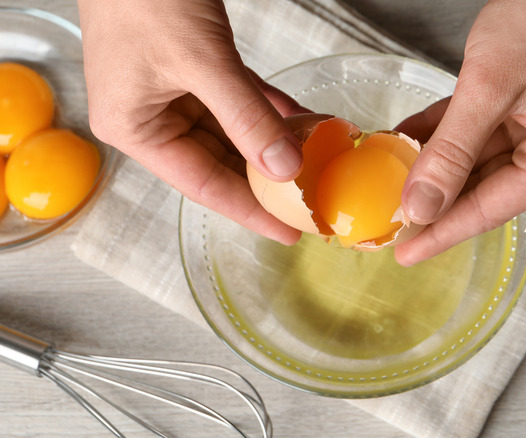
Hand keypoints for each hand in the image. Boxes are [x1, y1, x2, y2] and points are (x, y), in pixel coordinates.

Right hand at [78, 0, 306, 243]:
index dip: (250, 210)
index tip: (290, 231)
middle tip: (313, 200)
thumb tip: (284, 168)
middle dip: (268, 179)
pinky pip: (238, 100)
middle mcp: (151, 118)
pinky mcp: (192, 69)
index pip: (203, 185)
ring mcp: (172, 93)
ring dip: (273, 143)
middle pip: (220, 162)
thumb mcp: (202, 63)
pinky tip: (302, 121)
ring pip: (233, 132)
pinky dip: (268, 109)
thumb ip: (246, 117)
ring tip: (318, 161)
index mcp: (136, 129)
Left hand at [394, 0, 525, 265]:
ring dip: (437, 163)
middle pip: (486, 188)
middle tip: (391, 218)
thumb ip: (452, 150)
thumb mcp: (489, 87)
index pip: (490, 209)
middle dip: (436, 198)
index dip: (442, 232)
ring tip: (392, 177)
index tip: (405, 252)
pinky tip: (412, 138)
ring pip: (481, 159)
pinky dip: (450, 134)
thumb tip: (422, 204)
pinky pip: (486, 130)